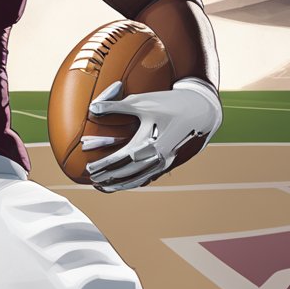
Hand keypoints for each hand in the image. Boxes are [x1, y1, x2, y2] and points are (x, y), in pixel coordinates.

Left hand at [82, 77, 221, 191]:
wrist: (199, 110)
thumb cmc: (169, 103)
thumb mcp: (141, 102)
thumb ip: (115, 106)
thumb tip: (91, 109)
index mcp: (150, 143)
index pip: (121, 159)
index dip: (104, 165)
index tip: (90, 168)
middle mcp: (158, 157)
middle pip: (128, 172)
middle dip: (109, 177)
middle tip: (92, 180)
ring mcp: (164, 161)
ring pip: (139, 178)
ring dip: (120, 184)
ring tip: (104, 187)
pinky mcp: (168, 161)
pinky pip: (148, 176)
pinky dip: (134, 182)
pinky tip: (125, 183)